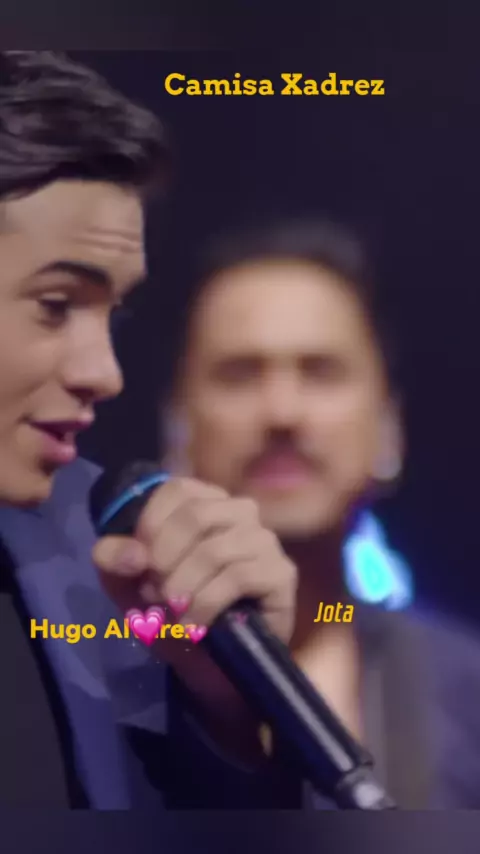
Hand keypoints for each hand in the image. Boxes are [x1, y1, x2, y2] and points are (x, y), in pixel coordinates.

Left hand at [92, 477, 297, 751]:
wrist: (208, 666)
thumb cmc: (170, 611)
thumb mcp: (127, 584)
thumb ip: (113, 559)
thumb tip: (131, 555)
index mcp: (205, 501)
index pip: (177, 490)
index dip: (150, 526)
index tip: (136, 564)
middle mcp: (240, 512)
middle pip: (195, 516)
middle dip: (164, 560)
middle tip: (153, 593)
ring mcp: (264, 541)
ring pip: (214, 551)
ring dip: (183, 588)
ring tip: (173, 613)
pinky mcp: (281, 573)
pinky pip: (238, 577)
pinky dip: (205, 604)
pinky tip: (194, 625)